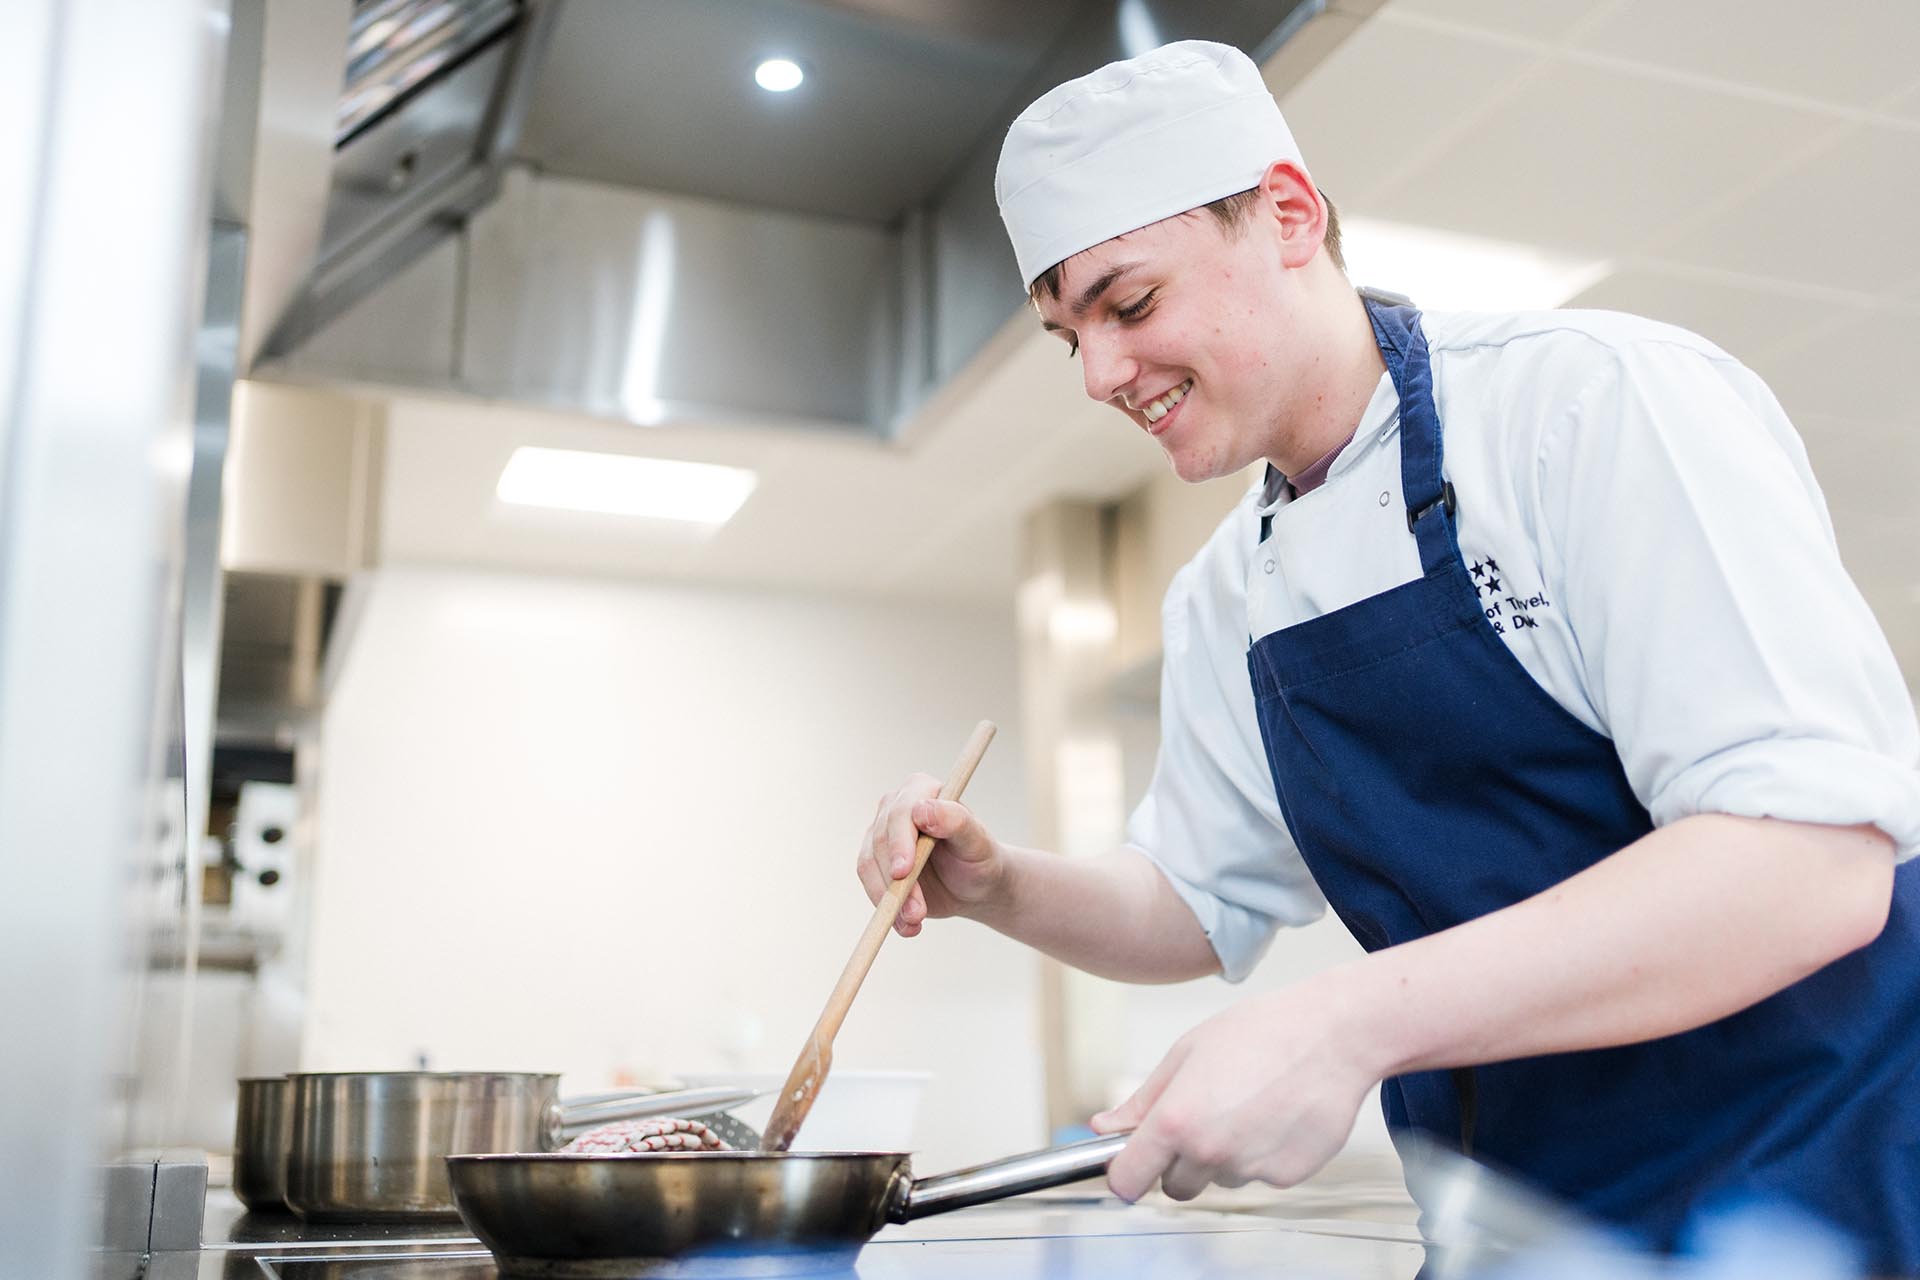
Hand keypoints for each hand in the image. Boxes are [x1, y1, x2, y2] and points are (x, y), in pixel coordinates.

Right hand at [854, 774, 1005, 936]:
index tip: (903, 873)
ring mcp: (882, 834)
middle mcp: (895, 806)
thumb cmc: (980, 858)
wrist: (973, 885)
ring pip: (869, 865)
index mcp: (921, 789)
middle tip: (916, 913)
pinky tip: (907, 925)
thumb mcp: (977, 842)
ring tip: (915, 922)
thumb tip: (922, 809)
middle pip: (880, 841)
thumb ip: (955, 821)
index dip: (899, 843)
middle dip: (896, 882)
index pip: (900, 812)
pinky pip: (870, 885)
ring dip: (889, 900)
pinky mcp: (875, 862)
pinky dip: (886, 909)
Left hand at [1090, 982, 1376, 1201]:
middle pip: (1175, 1187)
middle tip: (1203, 1118)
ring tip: (1248, 1106)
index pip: (1129, 1180)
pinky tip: (1276, 1116)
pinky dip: (1262, 1155)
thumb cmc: (1259, 1032)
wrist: (1332, 1035)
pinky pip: (1259, 1176)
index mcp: (1176, 1121)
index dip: (1126, 1174)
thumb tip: (1103, 1127)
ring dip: (1224, 1157)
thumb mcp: (1187, 1053)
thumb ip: (1142, 1100)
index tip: (1132, 1163)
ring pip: (1220, 1180)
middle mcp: (1210, 1152)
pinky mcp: (1287, 1177)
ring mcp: (1250, 1169)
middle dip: (1179, 1163)